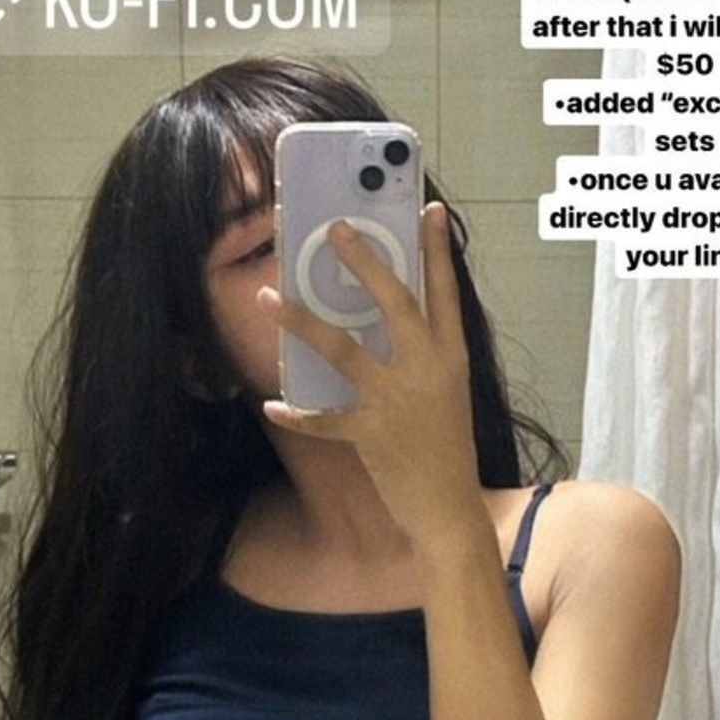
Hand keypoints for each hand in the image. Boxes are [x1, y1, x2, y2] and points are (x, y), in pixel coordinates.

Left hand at [257, 201, 485, 551]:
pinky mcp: (371, 434)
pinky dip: (296, 413)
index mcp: (450, 356)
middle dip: (364, 262)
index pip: (444, 292)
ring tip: (269, 297)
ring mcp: (397, 400)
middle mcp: (426, 369)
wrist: (450, 509)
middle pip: (394, 302)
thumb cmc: (446, 450)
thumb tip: (385, 322)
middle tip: (336, 229)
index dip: (437, 250)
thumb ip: (422, 357)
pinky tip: (271, 406)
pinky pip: (323, 418)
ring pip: (342, 348)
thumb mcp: (446, 393)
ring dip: (301, 321)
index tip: (428, 210)